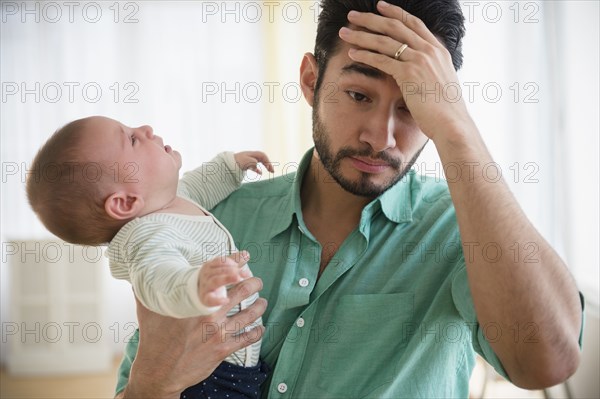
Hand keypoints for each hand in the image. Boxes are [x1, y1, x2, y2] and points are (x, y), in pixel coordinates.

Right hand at [123, 277, 265, 398]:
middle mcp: (210, 314)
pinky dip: (257, 331)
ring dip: (259, 306)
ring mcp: (218, 333)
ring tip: (262, 302)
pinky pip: (248, 338)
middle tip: (257, 281)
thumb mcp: (149, 310)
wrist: (158, 372)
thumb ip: (149, 291)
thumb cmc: (154, 339)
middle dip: (253, 283)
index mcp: (194, 301)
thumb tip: (140, 278)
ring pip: (249, 314)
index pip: (219, 276)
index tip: (244, 259)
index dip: (235, 264)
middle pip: (242, 291)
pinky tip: (259, 328)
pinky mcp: (223, 349)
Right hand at [198, 251, 251, 307]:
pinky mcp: (206, 299)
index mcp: (210, 265)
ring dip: (227, 278)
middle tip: (246, 273)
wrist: (198, 292)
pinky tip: (226, 300)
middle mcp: (207, 275)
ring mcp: (206, 287)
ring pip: (215, 281)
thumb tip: (246, 254)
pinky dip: (217, 300)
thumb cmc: (212, 277)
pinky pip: (210, 299)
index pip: (220, 261)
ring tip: (238, 278)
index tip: (243, 263)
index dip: (231, 262)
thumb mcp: (222, 267)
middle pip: (219, 270)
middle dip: (233, 270)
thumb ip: (234, 261)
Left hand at [234, 151, 274, 174]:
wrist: (227, 163)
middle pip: (262, 158)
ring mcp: (248, 160)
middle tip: (272, 171)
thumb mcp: (246, 162)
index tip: (270, 169)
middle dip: (268, 164)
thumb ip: (253, 163)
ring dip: (265, 166)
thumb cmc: (237, 162)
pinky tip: (260, 173)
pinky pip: (254, 166)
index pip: (263, 156)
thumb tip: (256, 167)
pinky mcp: (245, 165)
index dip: (268, 161)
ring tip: (269, 171)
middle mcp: (251, 156)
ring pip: (259, 162)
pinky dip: (258, 169)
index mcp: (252, 154)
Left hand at [338, 1, 473, 142]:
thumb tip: (421, 72)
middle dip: (371, 19)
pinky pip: (382, 60)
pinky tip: (352, 53)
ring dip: (361, 35)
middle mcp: (429, 50)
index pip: (414, 23)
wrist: (452, 123)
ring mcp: (419, 60)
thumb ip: (430, 70)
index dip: (395, 13)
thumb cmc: (446, 109)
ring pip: (384, 41)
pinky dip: (365, 55)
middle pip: (395, 26)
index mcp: (438, 50)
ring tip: (344, 33)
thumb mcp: (441, 82)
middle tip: (352, 16)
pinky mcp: (409, 74)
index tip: (379, 6)